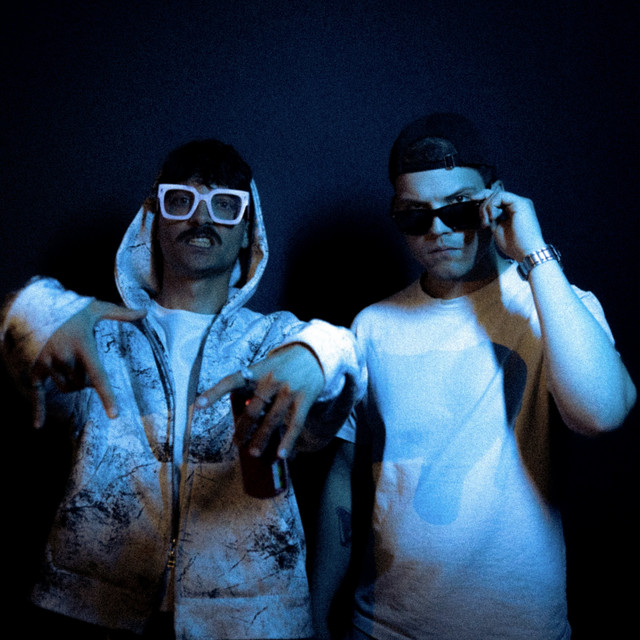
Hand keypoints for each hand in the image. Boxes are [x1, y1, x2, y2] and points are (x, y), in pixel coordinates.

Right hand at [31, 300, 145, 427]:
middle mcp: (64, 356)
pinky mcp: (34, 367)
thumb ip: (121, 313)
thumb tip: (145, 311)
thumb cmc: (70, 309)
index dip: (107, 396)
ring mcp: (47, 363)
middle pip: (82, 384)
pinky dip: (37, 410)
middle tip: (88, 365)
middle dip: (89, 381)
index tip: (114, 414)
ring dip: (74, 385)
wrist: (34, 305)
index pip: (98, 375)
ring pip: (66, 388)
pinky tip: (37, 426)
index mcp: (82, 345)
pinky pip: (37, 392)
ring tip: (75, 369)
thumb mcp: (96, 308)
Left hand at [195, 343, 325, 458]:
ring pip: (272, 420)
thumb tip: (243, 417)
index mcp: (256, 371)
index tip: (197, 406)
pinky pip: (295, 424)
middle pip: (252, 409)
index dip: (214, 393)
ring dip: (261, 438)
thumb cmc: (281, 366)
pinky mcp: (303, 400)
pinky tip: (281, 455)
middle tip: (237, 443)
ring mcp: (288, 390)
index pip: (231, 381)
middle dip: (242, 429)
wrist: (311, 356)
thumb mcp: (264, 368)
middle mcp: (271, 380)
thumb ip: (251, 387)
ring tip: (253, 452)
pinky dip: (288, 441)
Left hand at [476, 188, 545, 261]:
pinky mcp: (521, 203)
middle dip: (483, 206)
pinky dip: (492, 206)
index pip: (497, 198)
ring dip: (486, 208)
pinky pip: (500, 196)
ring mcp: (520, 202)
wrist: (526, 252)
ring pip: (496, 195)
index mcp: (514, 210)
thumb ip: (492, 218)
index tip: (472, 200)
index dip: (483, 197)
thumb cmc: (514, 245)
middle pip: (495, 194)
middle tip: (483, 222)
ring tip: (487, 223)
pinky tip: (493, 218)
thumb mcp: (497, 228)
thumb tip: (482, 211)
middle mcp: (518, 204)